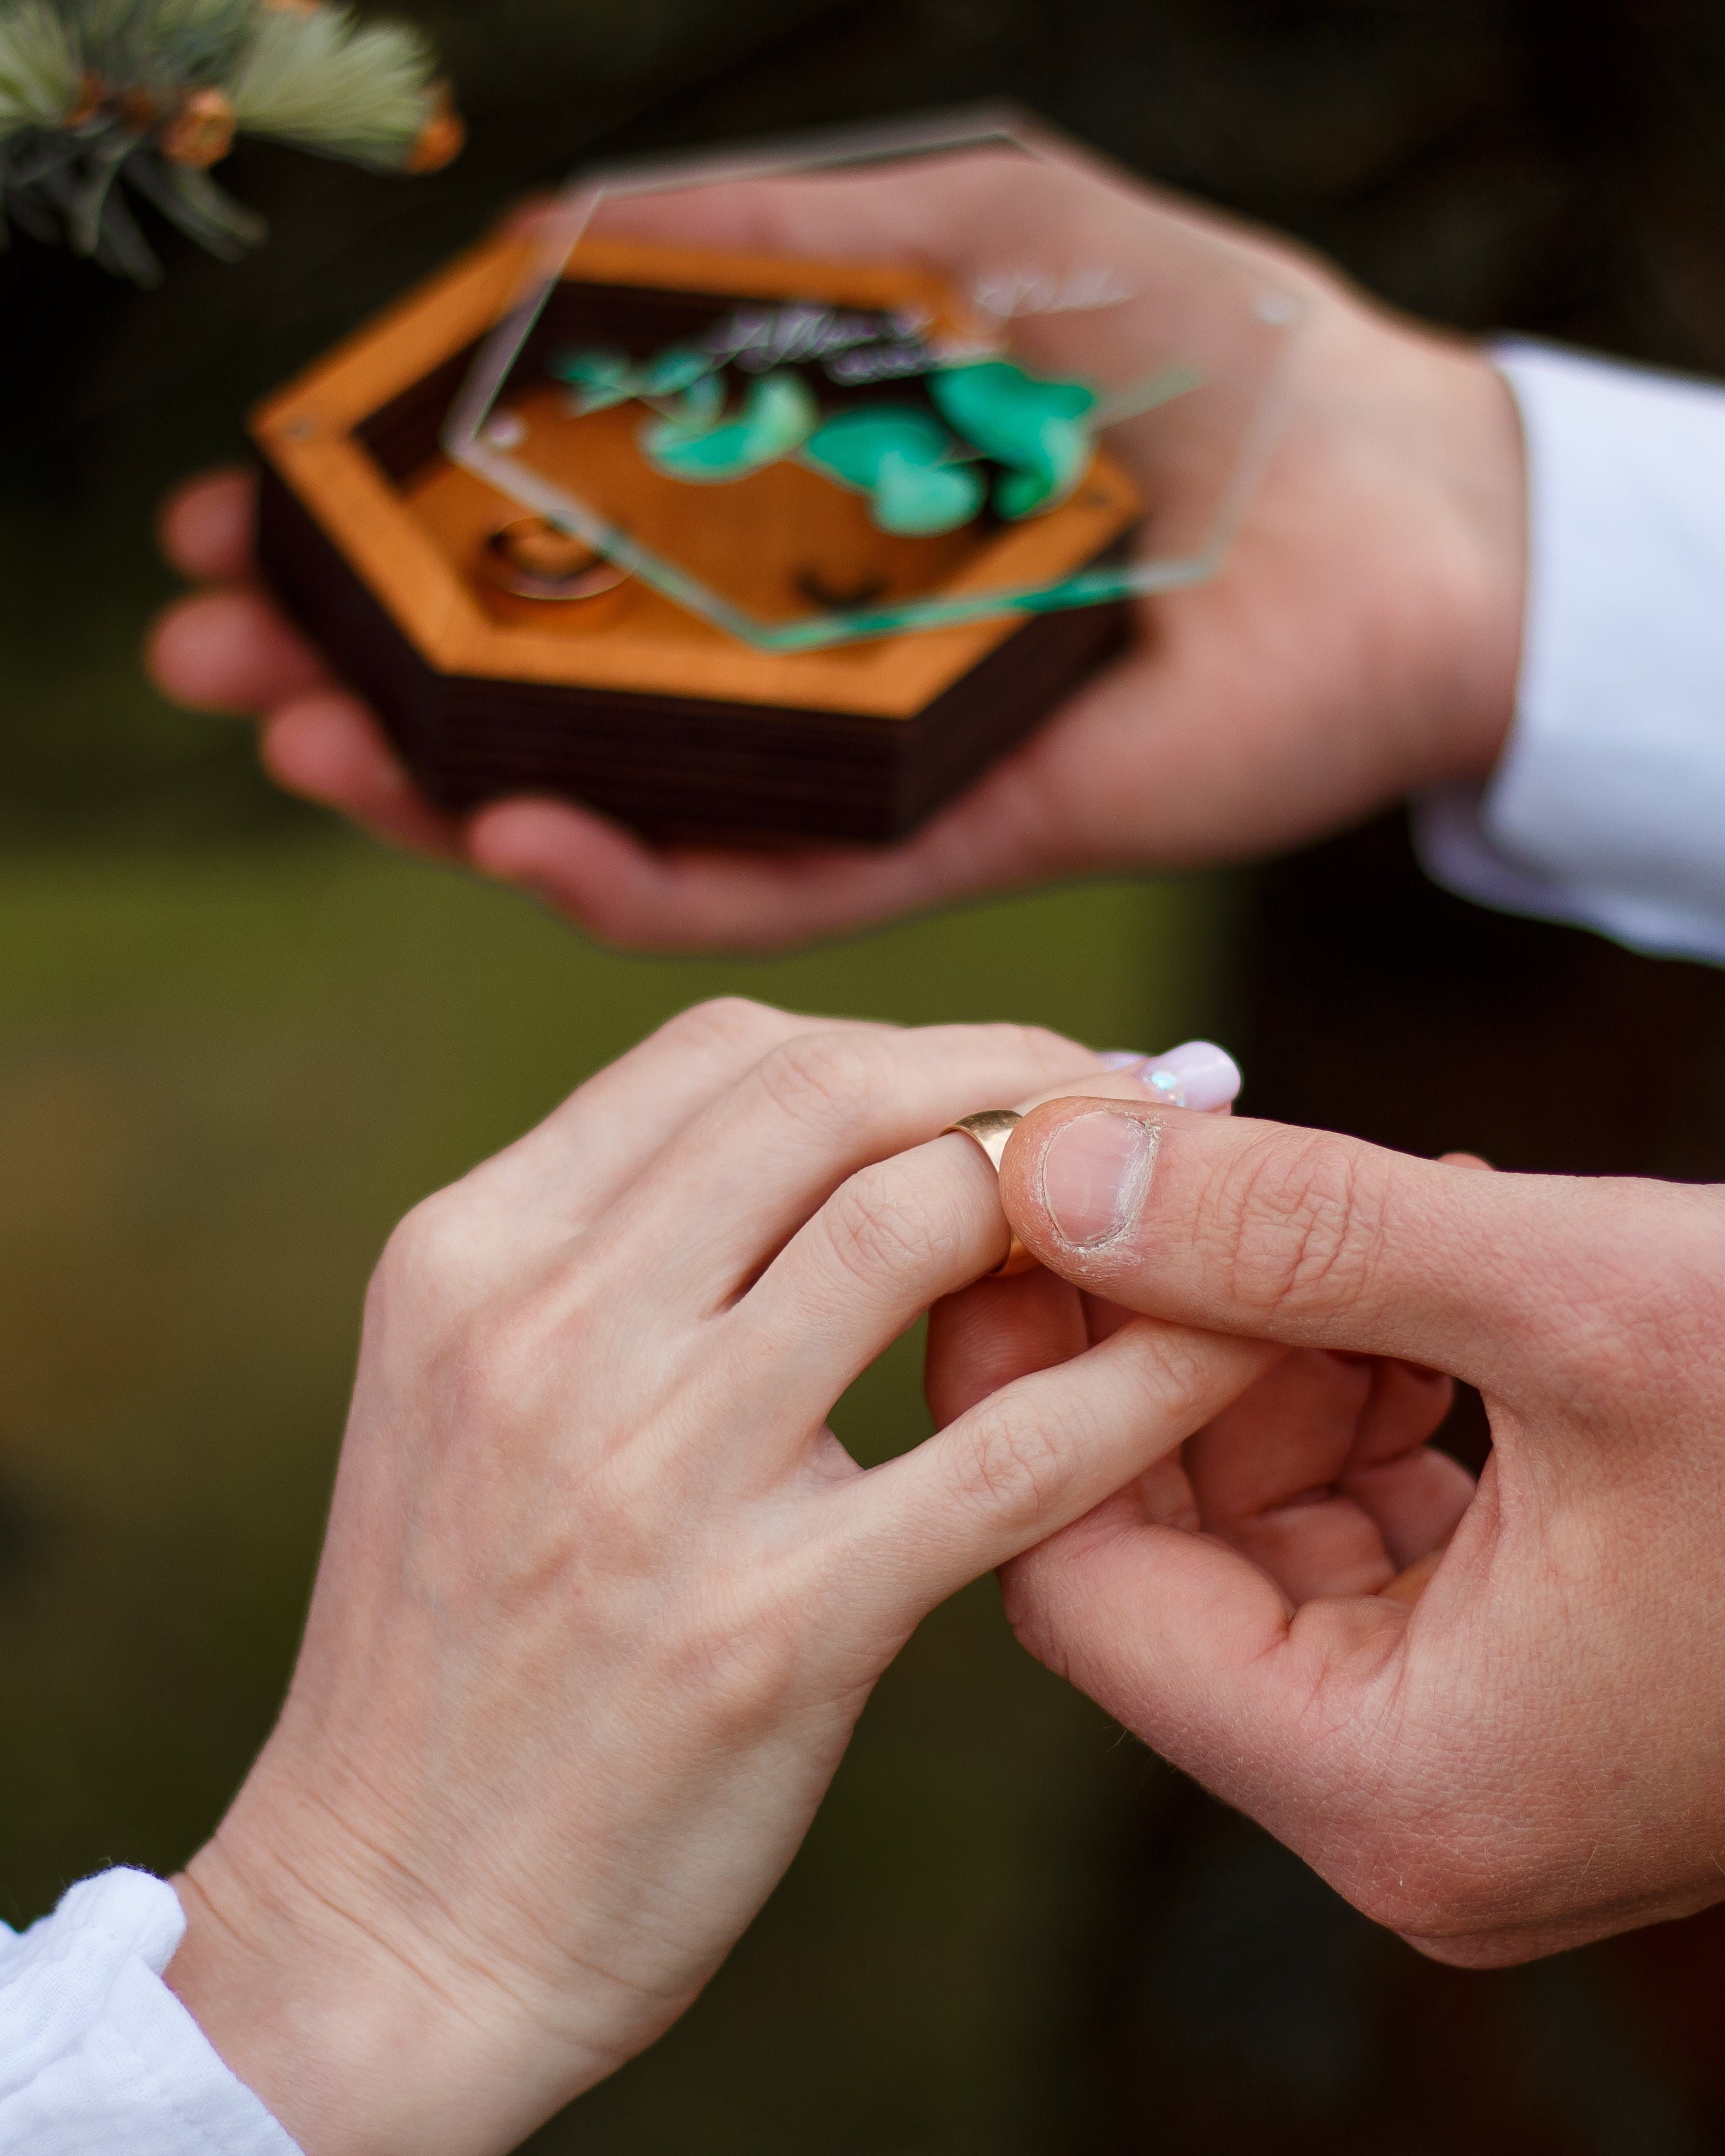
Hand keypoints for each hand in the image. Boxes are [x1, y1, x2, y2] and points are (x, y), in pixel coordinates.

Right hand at [149, 145, 1525, 951]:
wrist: (1410, 503)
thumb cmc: (1211, 345)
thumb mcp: (969, 222)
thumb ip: (776, 230)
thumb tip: (543, 236)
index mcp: (771, 530)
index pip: (536, 562)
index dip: (379, 547)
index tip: (242, 520)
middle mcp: (792, 665)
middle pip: (539, 701)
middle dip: (359, 683)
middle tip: (214, 655)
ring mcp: (860, 767)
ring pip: (620, 813)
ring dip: (446, 791)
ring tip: (305, 744)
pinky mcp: (947, 848)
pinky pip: (769, 883)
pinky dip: (636, 875)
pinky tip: (510, 829)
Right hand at [163, 1004, 1269, 2155]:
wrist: (395, 1917)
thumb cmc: (460, 1649)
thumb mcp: (472, 1393)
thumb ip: (616, 1255)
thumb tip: (836, 1146)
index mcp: (469, 1256)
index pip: (723, 1054)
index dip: (907, 1043)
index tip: (1018, 1079)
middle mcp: (544, 1333)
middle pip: (825, 1094)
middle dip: (1013, 1076)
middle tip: (1135, 1108)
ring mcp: (650, 1477)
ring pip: (916, 1222)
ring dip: (1082, 1200)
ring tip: (1176, 1226)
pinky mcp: (768, 1630)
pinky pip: (1011, 1451)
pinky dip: (1149, 1380)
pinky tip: (1238, 1352)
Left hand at [933, 1093, 1724, 1966]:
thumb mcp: (1576, 1296)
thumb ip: (1294, 1229)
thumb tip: (1054, 1162)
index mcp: (1399, 1789)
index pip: (1076, 1585)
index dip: (1034, 1382)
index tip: (1030, 1208)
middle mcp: (1412, 1804)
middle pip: (1160, 1551)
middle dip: (1165, 1345)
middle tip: (1176, 1170)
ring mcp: (1466, 1744)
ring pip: (1257, 1520)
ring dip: (1275, 1347)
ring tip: (1369, 1215)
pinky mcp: (1521, 1670)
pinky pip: (1362, 1519)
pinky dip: (1364, 1382)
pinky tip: (1432, 1273)